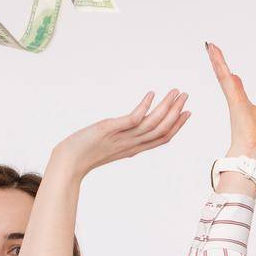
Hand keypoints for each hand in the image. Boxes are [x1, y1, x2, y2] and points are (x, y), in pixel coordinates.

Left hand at [49, 89, 191, 179]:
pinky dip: (145, 106)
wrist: (68, 162)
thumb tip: (123, 129)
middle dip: (176, 112)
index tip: (187, 112)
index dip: (177, 126)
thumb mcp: (107, 145)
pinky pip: (134, 119)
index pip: (162, 138)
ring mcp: (123, 138)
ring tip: (175, 92)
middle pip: (162, 130)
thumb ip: (119, 138)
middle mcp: (132, 144)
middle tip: (185, 96)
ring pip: (153, 124)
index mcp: (133, 149)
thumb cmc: (82, 154)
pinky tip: (151, 94)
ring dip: (166, 107)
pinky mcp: (111, 129)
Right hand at [206, 42, 255, 168]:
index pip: (240, 94)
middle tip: (213, 51)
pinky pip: (225, 78)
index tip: (231, 76)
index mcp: (249, 114)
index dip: (235, 84)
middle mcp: (240, 106)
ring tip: (210, 46)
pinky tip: (213, 51)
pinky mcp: (233, 99)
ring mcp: (236, 102)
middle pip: (229, 82)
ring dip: (218, 61)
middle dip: (221, 66)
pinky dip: (220, 64)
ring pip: (225, 78)